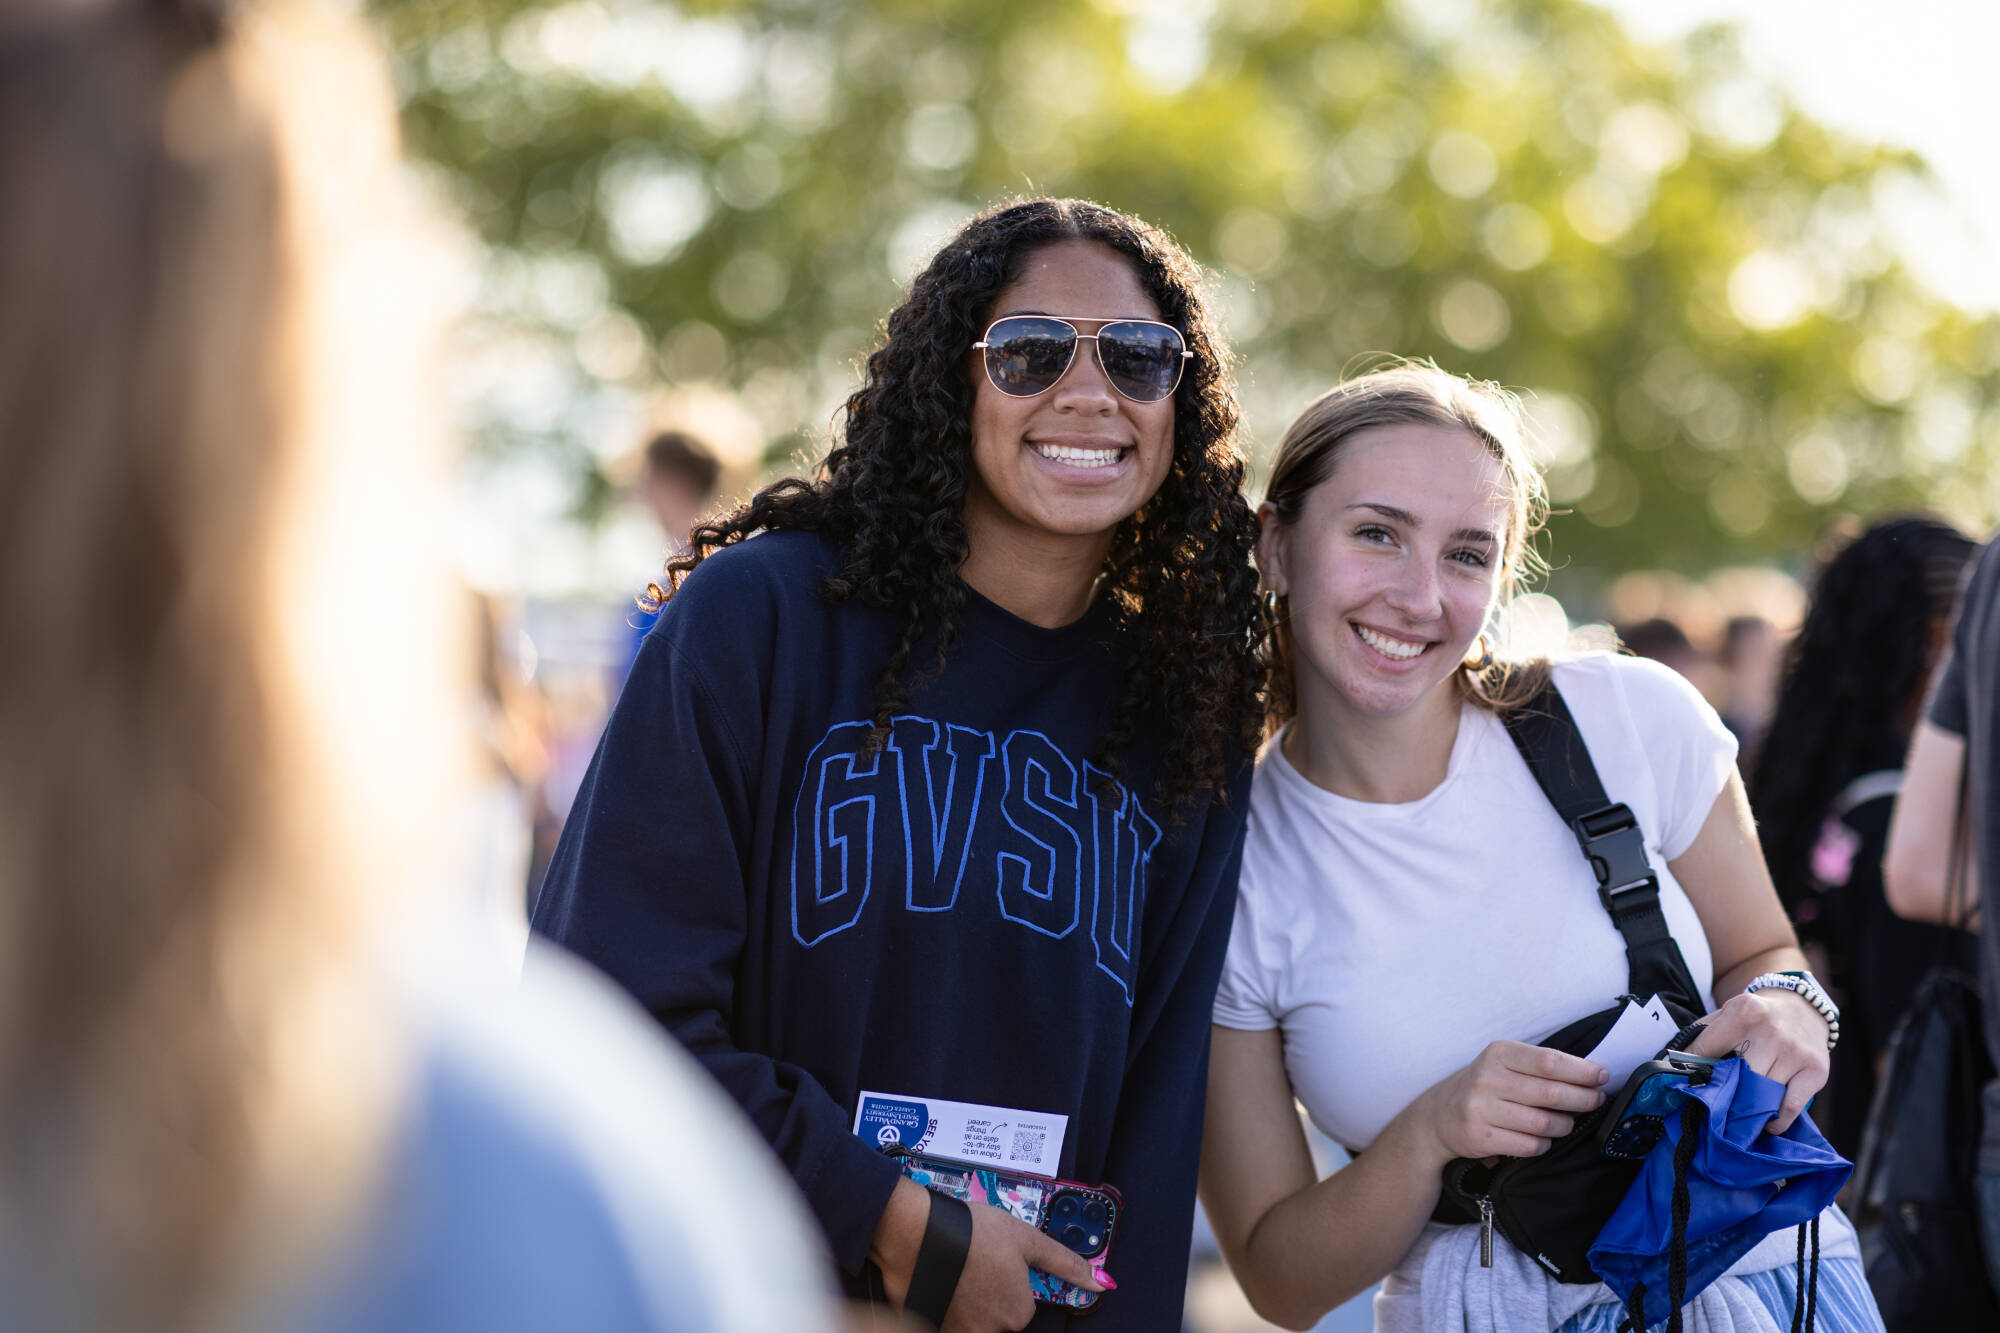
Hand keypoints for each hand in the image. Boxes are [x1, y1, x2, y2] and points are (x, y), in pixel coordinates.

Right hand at [870, 1179, 1105, 1331]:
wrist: (915, 1231)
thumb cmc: (971, 1231)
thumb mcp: (1026, 1239)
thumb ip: (1065, 1264)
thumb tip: (1102, 1283)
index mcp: (1019, 1311)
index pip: (1022, 1302)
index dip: (1009, 1278)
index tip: (994, 1261)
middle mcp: (993, 1330)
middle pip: (997, 1314)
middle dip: (988, 1292)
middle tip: (972, 1263)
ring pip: (973, 1318)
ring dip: (966, 1300)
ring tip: (954, 1269)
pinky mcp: (934, 1328)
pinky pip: (949, 1321)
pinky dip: (946, 1304)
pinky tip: (940, 1280)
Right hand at [1414, 1041, 1608, 1164]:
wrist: (1439, 1116)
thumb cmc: (1485, 1086)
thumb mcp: (1503, 1064)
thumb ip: (1540, 1066)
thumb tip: (1591, 1073)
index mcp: (1498, 1053)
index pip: (1549, 1061)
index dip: (1581, 1071)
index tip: (1602, 1076)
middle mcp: (1487, 1079)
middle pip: (1551, 1093)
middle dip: (1583, 1099)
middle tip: (1596, 1101)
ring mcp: (1482, 1109)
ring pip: (1544, 1123)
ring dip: (1564, 1125)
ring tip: (1566, 1122)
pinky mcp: (1481, 1137)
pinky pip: (1530, 1145)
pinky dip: (1544, 1143)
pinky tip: (1542, 1137)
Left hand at [1686, 988, 1830, 1133]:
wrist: (1805, 1007)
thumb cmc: (1758, 1016)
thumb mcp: (1730, 1011)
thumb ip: (1704, 1033)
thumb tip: (1673, 1062)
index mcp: (1744, 1012)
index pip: (1706, 1049)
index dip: (1692, 1070)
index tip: (1684, 1086)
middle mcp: (1771, 1031)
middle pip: (1737, 1076)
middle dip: (1723, 1094)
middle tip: (1713, 1108)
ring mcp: (1795, 1052)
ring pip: (1762, 1094)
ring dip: (1749, 1111)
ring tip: (1739, 1118)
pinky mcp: (1816, 1071)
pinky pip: (1791, 1106)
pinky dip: (1777, 1121)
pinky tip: (1767, 1123)